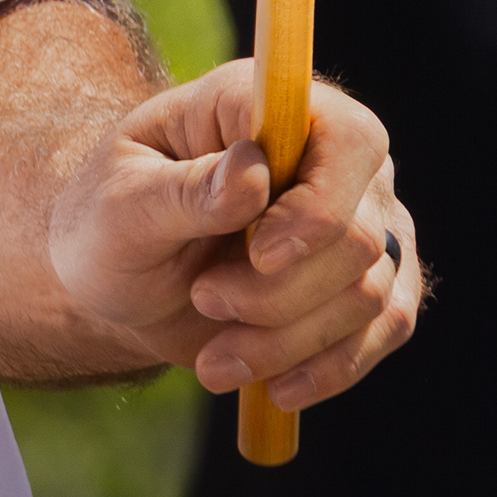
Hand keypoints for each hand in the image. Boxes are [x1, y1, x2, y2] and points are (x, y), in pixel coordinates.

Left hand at [41, 62, 419, 411]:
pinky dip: (330, 368)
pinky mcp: (367, 279)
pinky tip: (276, 388)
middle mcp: (332, 156)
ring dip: (286, 341)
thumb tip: (252, 171)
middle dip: (278, 294)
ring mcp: (361, 217)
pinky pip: (386, 328)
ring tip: (213, 358)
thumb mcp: (119, 206)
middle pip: (361, 236)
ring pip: (370, 294)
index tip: (260, 256)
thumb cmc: (110, 224)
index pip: (348, 140)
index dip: (317, 207)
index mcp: (270, 108)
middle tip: (203, 299)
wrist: (119, 281)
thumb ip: (183, 190)